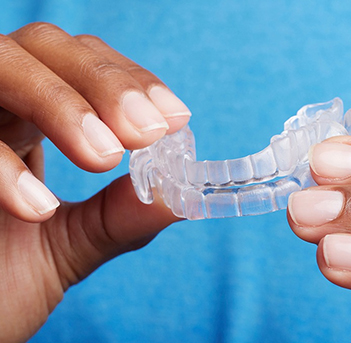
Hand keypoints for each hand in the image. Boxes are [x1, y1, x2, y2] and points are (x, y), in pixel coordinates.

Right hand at [0, 22, 190, 341]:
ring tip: (104, 157)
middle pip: (46, 45)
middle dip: (105, 83)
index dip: (132, 80)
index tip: (174, 118)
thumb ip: (124, 216)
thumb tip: (186, 193)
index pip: (86, 65)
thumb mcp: (74, 245)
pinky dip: (2, 164)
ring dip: (61, 104)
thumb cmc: (1, 282)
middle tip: (145, 133)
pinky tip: (38, 208)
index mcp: (32, 119)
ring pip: (3, 63)